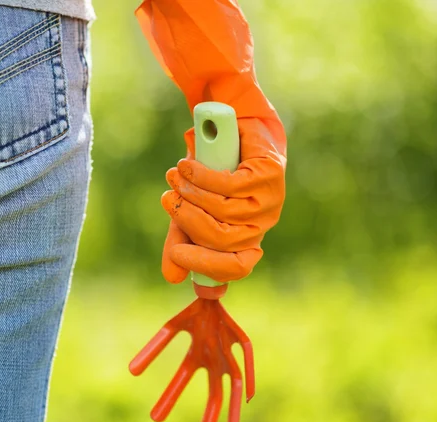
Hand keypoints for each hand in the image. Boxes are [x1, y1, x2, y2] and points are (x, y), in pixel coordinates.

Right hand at [161, 117, 285, 283]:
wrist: (235, 129)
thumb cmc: (213, 174)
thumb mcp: (192, 208)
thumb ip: (182, 238)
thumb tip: (171, 278)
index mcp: (246, 239)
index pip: (236, 267)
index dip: (206, 266)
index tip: (177, 254)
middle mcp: (261, 224)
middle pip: (224, 241)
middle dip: (188, 220)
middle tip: (167, 199)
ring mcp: (269, 200)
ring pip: (224, 211)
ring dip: (192, 193)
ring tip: (175, 175)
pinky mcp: (270, 174)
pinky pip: (230, 186)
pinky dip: (202, 177)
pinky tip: (188, 166)